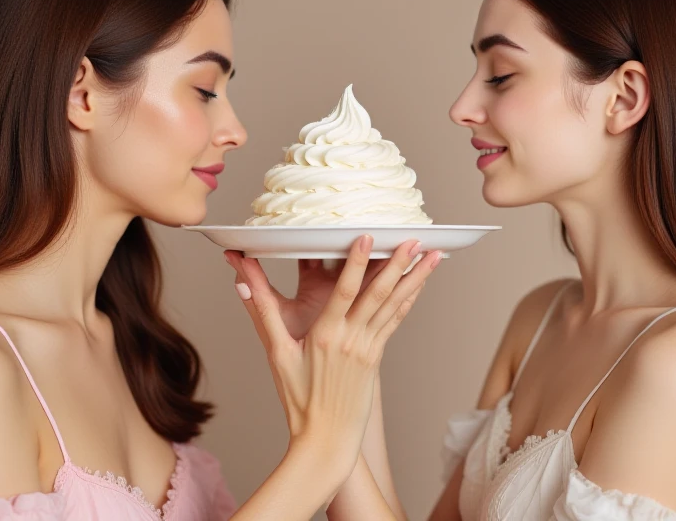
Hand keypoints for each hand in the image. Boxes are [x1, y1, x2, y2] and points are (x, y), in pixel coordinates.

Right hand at [225, 236, 439, 474]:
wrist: (326, 439)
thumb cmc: (298, 399)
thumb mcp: (275, 354)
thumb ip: (261, 311)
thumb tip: (241, 279)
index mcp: (325, 335)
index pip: (345, 291)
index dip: (357, 262)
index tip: (366, 237)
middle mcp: (351, 339)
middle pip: (379, 294)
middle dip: (399, 263)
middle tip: (416, 238)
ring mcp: (369, 348)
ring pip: (395, 305)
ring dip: (416, 278)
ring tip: (434, 256)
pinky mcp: (377, 357)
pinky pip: (395, 321)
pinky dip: (409, 300)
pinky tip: (420, 284)